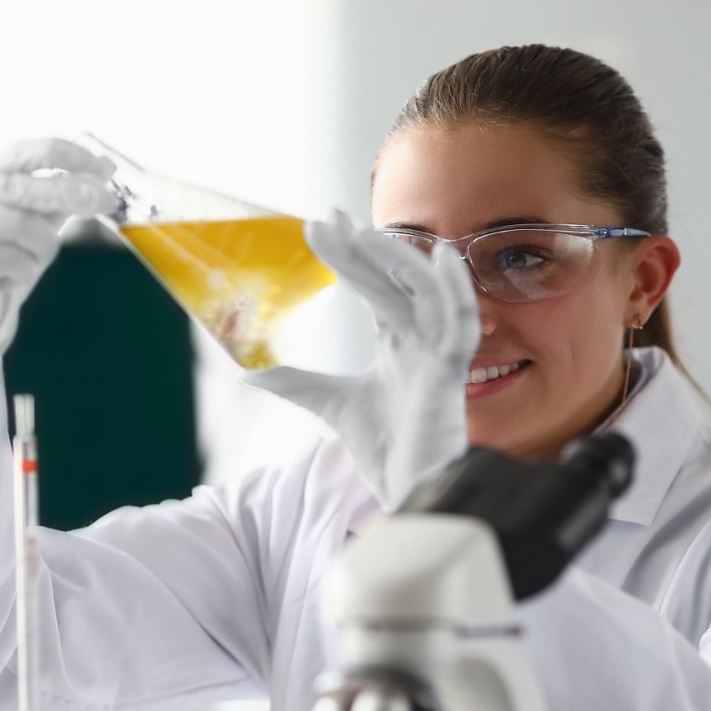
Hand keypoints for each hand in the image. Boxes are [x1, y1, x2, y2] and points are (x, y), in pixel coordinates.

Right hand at [0, 137, 117, 402]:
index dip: (71, 156)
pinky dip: (22, 272)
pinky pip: (15, 260)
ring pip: (24, 227)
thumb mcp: (40, 223)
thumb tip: (106, 167)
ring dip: (41, 249)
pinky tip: (5, 278)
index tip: (103, 169)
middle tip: (107, 200)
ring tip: (26, 259)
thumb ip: (65, 195)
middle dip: (72, 192)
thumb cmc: (7, 261)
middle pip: (26, 185)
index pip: (30, 151)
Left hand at [244, 210, 479, 508]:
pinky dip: (456, 289)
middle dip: (361, 249)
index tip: (322, 226)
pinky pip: (462, 320)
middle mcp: (420, 340)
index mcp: (398, 344)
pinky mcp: (452, 372)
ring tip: (361, 234)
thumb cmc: (386, 451)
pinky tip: (441, 257)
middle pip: (391, 281)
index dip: (352, 257)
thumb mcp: (331, 405)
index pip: (375, 287)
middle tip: (326, 220)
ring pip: (424, 291)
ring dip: (397, 260)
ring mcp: (439, 353)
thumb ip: (297, 384)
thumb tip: (248, 375)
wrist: (409, 490)